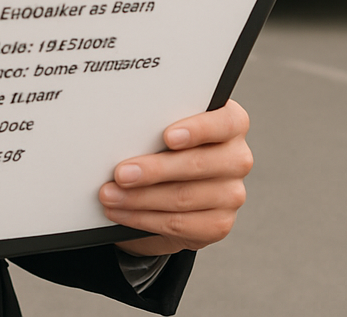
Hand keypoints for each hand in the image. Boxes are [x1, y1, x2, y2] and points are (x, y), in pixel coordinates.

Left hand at [99, 100, 252, 255]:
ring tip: (110, 194)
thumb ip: (159, 123)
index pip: (224, 123)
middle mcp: (237, 158)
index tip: (168, 136)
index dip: (197, 130)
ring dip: (140, 198)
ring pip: (183, 197)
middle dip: (154, 170)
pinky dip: (143, 218)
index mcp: (231, 124)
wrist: (175, 184)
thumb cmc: (168, 144)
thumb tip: (124, 129)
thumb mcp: (166, 126)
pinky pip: (179, 223)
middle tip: (121, 173)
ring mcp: (232, 194)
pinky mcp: (219, 224)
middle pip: (197, 164)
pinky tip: (122, 211)